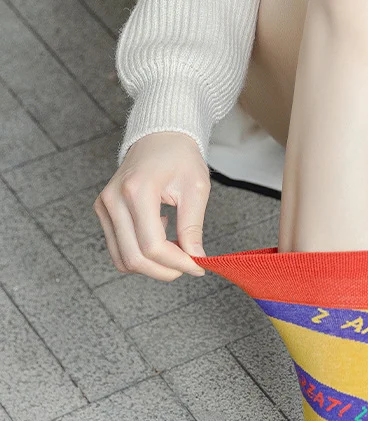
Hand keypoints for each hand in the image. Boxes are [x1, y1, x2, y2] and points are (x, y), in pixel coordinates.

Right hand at [93, 132, 209, 280]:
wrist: (159, 137)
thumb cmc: (179, 157)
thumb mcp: (196, 190)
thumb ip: (193, 227)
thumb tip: (196, 259)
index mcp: (137, 191)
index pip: (153, 246)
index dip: (178, 264)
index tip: (199, 267)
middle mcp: (113, 200)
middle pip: (135, 258)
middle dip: (166, 270)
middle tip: (189, 264)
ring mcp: (104, 207)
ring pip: (124, 259)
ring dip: (153, 267)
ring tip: (176, 249)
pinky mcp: (104, 212)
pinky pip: (119, 250)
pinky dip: (142, 255)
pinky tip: (160, 237)